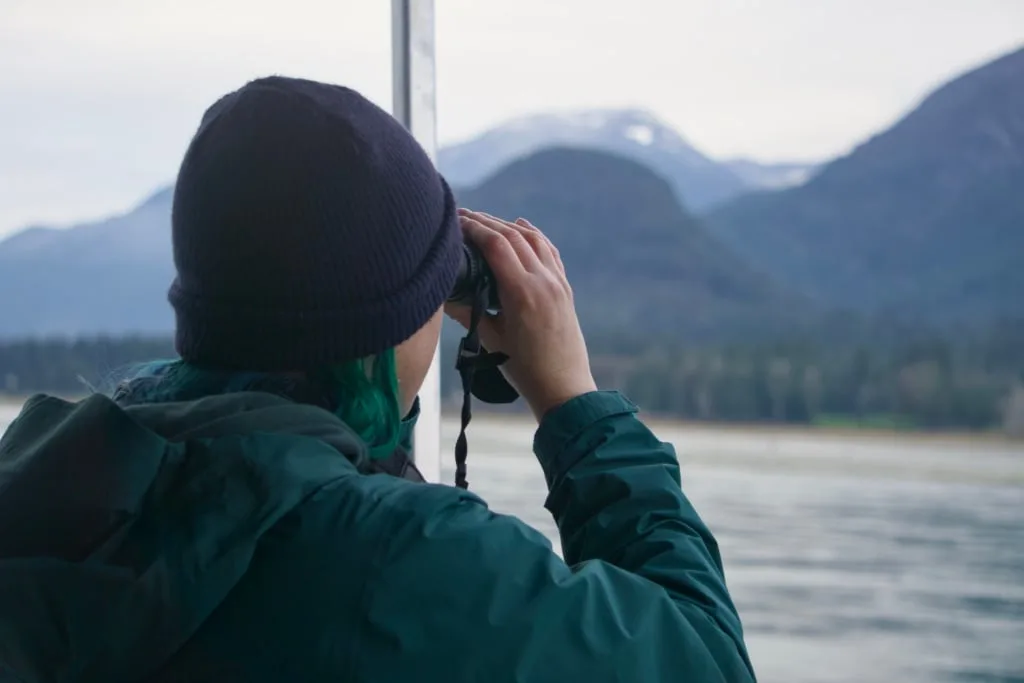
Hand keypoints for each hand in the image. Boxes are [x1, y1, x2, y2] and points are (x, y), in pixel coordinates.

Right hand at [446, 209, 596, 419]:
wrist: (564, 389)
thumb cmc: (524, 370)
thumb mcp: (490, 339)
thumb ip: (466, 312)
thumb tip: (441, 295)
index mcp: (522, 293)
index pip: (496, 245)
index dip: (474, 228)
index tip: (455, 221)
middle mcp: (543, 281)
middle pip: (513, 236)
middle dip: (486, 222)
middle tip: (463, 216)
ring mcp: (557, 283)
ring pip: (533, 239)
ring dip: (508, 225)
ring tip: (486, 220)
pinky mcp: (565, 289)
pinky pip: (549, 251)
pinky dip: (533, 235)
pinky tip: (521, 227)